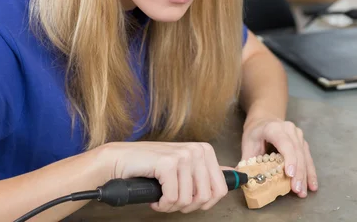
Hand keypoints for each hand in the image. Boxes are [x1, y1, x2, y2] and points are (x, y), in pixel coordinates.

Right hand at [98, 141, 229, 212]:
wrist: (121, 160)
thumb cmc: (150, 166)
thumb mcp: (184, 166)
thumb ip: (207, 170)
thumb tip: (235, 174)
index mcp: (204, 150)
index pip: (220, 189)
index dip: (203, 203)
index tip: (189, 200)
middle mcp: (197, 150)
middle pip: (205, 197)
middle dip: (187, 206)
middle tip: (172, 200)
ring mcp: (183, 155)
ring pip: (189, 200)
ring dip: (172, 206)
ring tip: (162, 197)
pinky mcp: (168, 163)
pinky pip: (173, 198)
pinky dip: (162, 204)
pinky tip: (156, 197)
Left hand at [241, 117, 316, 197]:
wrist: (263, 119)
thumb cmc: (255, 132)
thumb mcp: (247, 144)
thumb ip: (246, 161)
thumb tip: (243, 178)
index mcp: (273, 128)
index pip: (284, 143)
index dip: (289, 158)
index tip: (290, 174)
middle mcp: (288, 129)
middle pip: (297, 152)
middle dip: (298, 172)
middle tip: (297, 190)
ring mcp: (298, 134)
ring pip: (304, 156)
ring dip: (305, 175)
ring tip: (303, 191)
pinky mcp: (302, 141)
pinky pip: (308, 157)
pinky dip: (309, 171)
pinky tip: (311, 184)